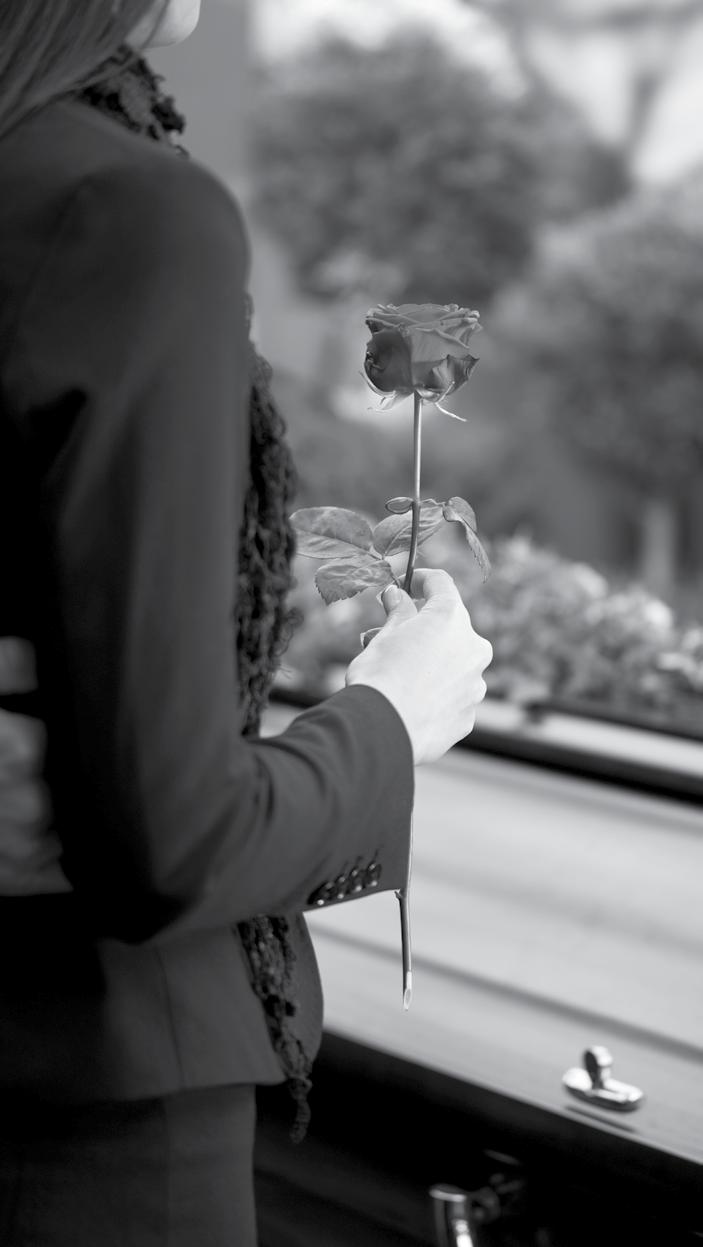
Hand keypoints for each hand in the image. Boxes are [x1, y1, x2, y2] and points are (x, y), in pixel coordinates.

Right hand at [345, 568, 492, 764]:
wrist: (382, 729)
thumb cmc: (380, 675)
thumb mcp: (384, 635)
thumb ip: (398, 612)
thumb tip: (397, 596)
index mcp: (451, 618)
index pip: (441, 583)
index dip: (419, 579)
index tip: (402, 584)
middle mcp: (473, 648)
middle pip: (449, 627)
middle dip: (420, 627)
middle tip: (387, 634)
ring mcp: (475, 685)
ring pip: (452, 663)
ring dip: (428, 661)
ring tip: (393, 671)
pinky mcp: (468, 716)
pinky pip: (451, 695)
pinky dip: (433, 693)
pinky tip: (408, 701)